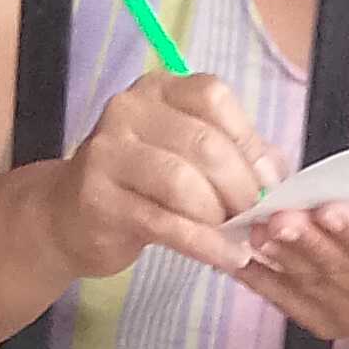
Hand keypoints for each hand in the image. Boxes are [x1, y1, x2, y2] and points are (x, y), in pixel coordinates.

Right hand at [49, 72, 280, 278]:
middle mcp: (128, 110)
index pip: (213, 98)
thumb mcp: (185, 157)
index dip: (249, 143)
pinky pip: (166, 224)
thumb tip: (280, 173)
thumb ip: (232, 155)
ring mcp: (108, 153)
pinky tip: (226, 258)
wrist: (68, 217)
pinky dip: (205, 244)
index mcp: (157, 91)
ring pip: (183, 182)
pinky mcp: (100, 201)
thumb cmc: (139, 186)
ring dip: (220, 218)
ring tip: (236, 239)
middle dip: (241, 188)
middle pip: (204, 143)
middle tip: (254, 219)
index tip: (269, 183)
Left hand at [238, 200, 348, 348]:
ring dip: (281, 255)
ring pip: (313, 283)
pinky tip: (243, 258)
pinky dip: (263, 279)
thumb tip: (347, 175)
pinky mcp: (328, 325)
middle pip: (342, 268)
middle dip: (306, 240)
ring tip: (258, 230)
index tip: (328, 210)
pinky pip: (290, 301)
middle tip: (279, 216)